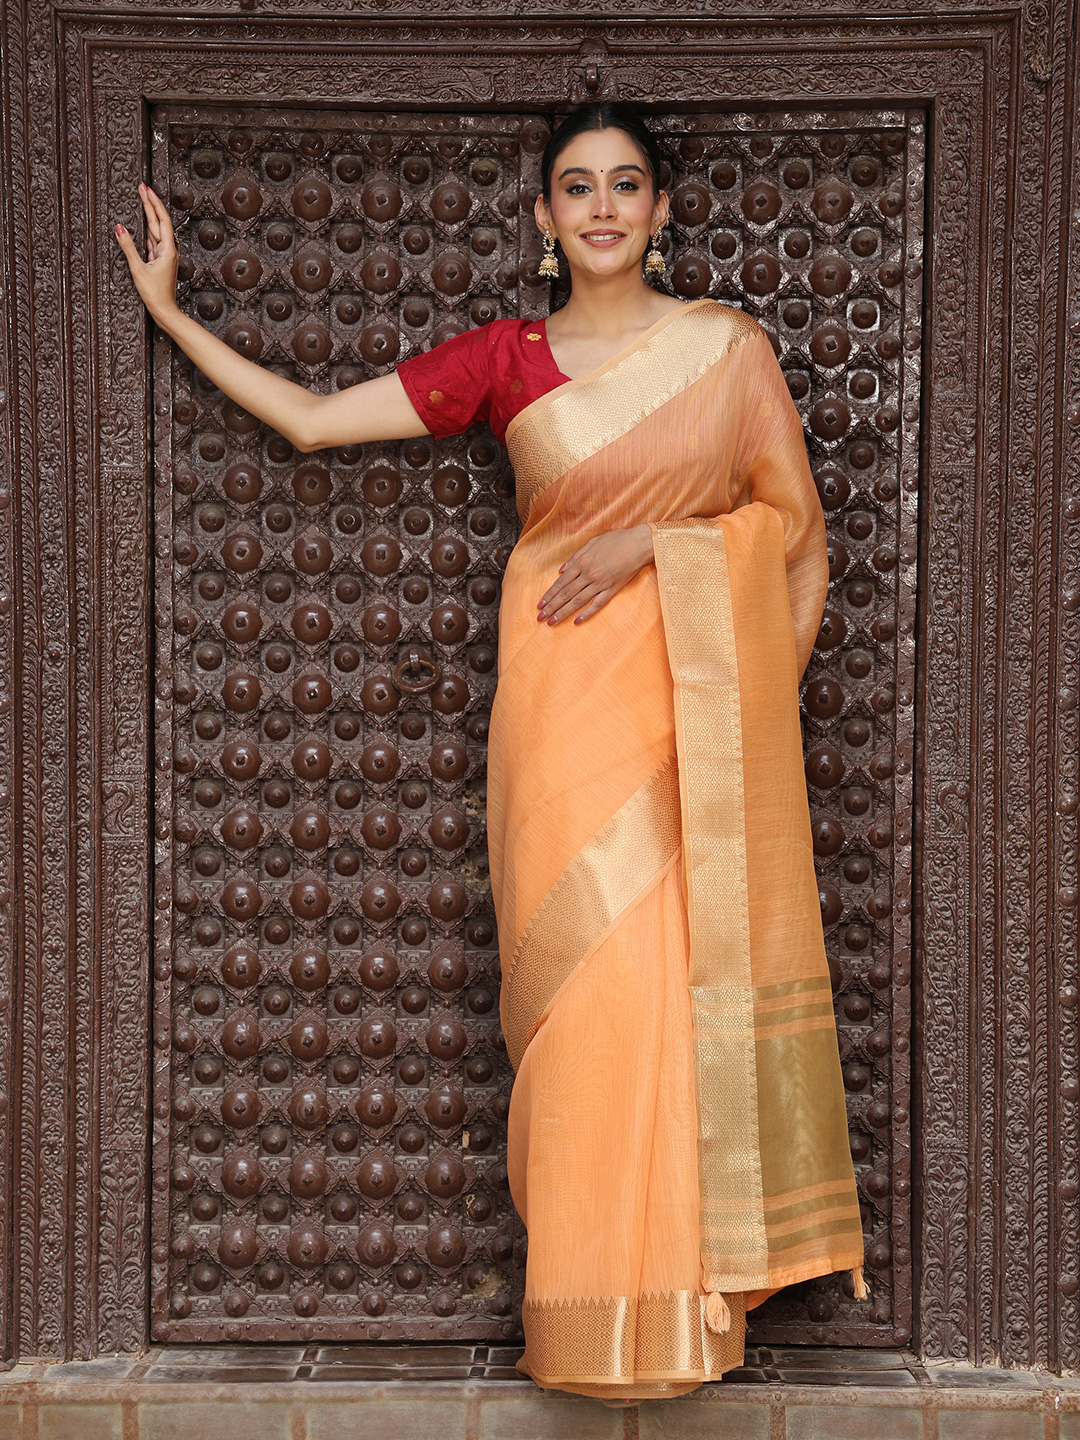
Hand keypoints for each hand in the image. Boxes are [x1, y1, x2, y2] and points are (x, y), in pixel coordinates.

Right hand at [113, 183, 179, 319]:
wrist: (164, 310)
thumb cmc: (154, 294)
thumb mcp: (137, 269)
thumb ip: (128, 247)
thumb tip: (119, 228)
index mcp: (167, 250)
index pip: (161, 219)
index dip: (153, 202)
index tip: (146, 188)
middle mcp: (168, 250)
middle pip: (158, 221)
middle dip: (150, 203)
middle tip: (142, 186)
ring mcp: (163, 255)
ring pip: (155, 230)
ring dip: (149, 214)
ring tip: (142, 198)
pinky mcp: (158, 260)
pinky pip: (152, 241)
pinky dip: (146, 229)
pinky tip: (143, 222)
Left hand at [538, 524, 653, 624]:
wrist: (639, 543)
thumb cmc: (616, 540)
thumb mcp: (592, 542)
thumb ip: (575, 557)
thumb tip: (561, 570)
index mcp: (582, 562)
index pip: (561, 582)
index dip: (549, 595)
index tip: (540, 604)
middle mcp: (588, 574)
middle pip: (566, 594)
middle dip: (551, 607)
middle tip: (540, 617)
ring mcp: (600, 583)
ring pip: (578, 601)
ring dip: (563, 612)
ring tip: (552, 622)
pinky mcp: (612, 589)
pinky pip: (597, 604)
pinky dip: (587, 613)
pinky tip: (577, 621)